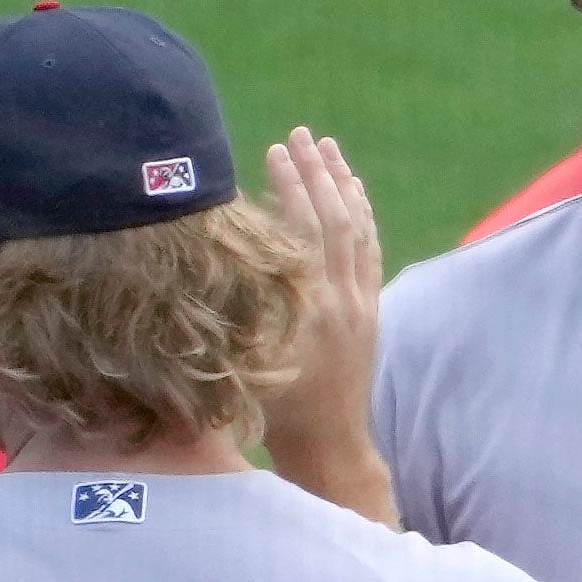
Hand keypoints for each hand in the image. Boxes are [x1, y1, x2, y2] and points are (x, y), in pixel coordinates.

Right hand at [260, 127, 394, 519]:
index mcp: (309, 309)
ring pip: (359, 230)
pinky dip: (362, 215)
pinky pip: (371, 250)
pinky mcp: (371, 311)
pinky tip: (353, 192)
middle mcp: (341, 300)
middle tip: (302, 134)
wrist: (328, 447)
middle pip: (335, 218)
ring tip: (329, 147)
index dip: (291, 186)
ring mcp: (361, 304)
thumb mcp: (246, 364)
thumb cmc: (276, 413)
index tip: (274, 151)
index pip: (304, 229)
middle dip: (318, 172)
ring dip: (344, 184)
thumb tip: (211, 261)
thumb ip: (236, 316)